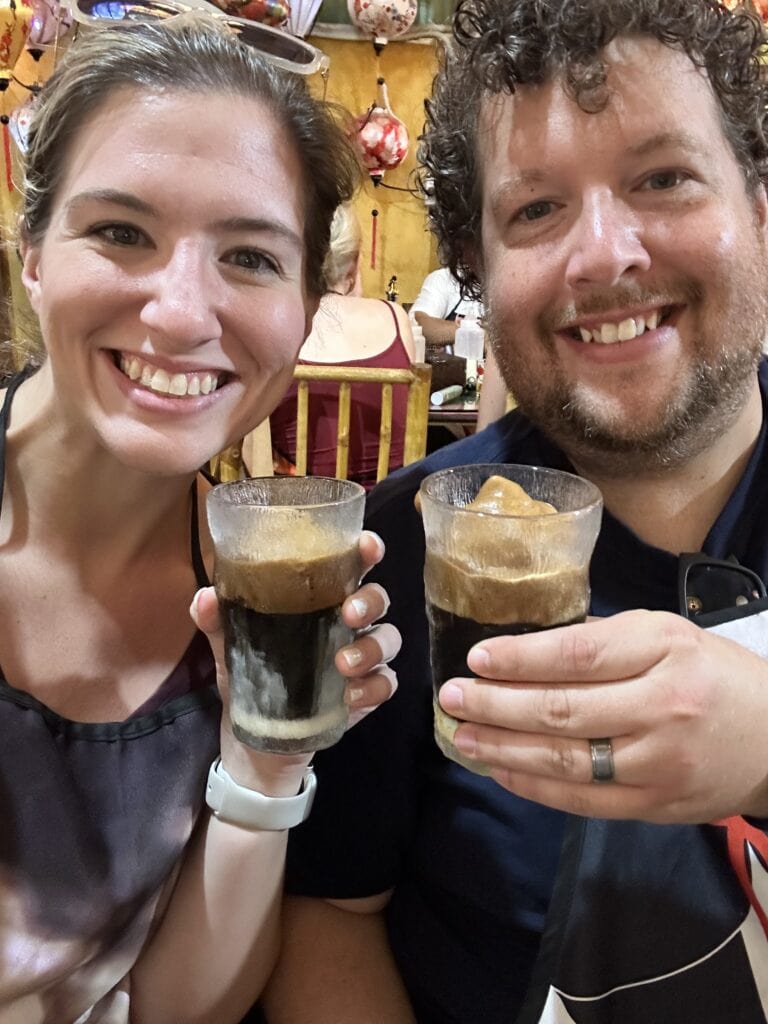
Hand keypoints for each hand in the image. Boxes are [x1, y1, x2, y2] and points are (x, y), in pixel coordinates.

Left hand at [191, 531, 399, 791]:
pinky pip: (386, 683)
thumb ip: (218, 621)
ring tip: (343, 663)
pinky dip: (374, 687)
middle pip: (378, 598)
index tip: (366, 546)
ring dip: (372, 647)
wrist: (256, 742)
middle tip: (348, 613)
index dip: (365, 551)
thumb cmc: (251, 676)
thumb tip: (205, 596)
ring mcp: (361, 658)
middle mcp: (347, 623)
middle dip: (370, 601)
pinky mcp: (366, 694)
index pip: (350, 565)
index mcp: (319, 599)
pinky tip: (350, 697)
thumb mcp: (230, 647)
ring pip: (389, 639)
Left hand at [438, 609, 767, 822]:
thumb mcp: (671, 634)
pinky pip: (582, 801)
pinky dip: (534, 787)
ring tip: (462, 735)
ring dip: (504, 748)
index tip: (476, 657)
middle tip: (451, 697)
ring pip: (565, 760)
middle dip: (496, 704)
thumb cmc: (718, 675)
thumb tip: (531, 642)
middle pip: (563, 709)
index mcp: (665, 651)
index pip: (579, 654)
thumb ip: (605, 638)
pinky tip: (500, 770)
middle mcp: (662, 707)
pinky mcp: (655, 807)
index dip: (521, 658)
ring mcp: (658, 764)